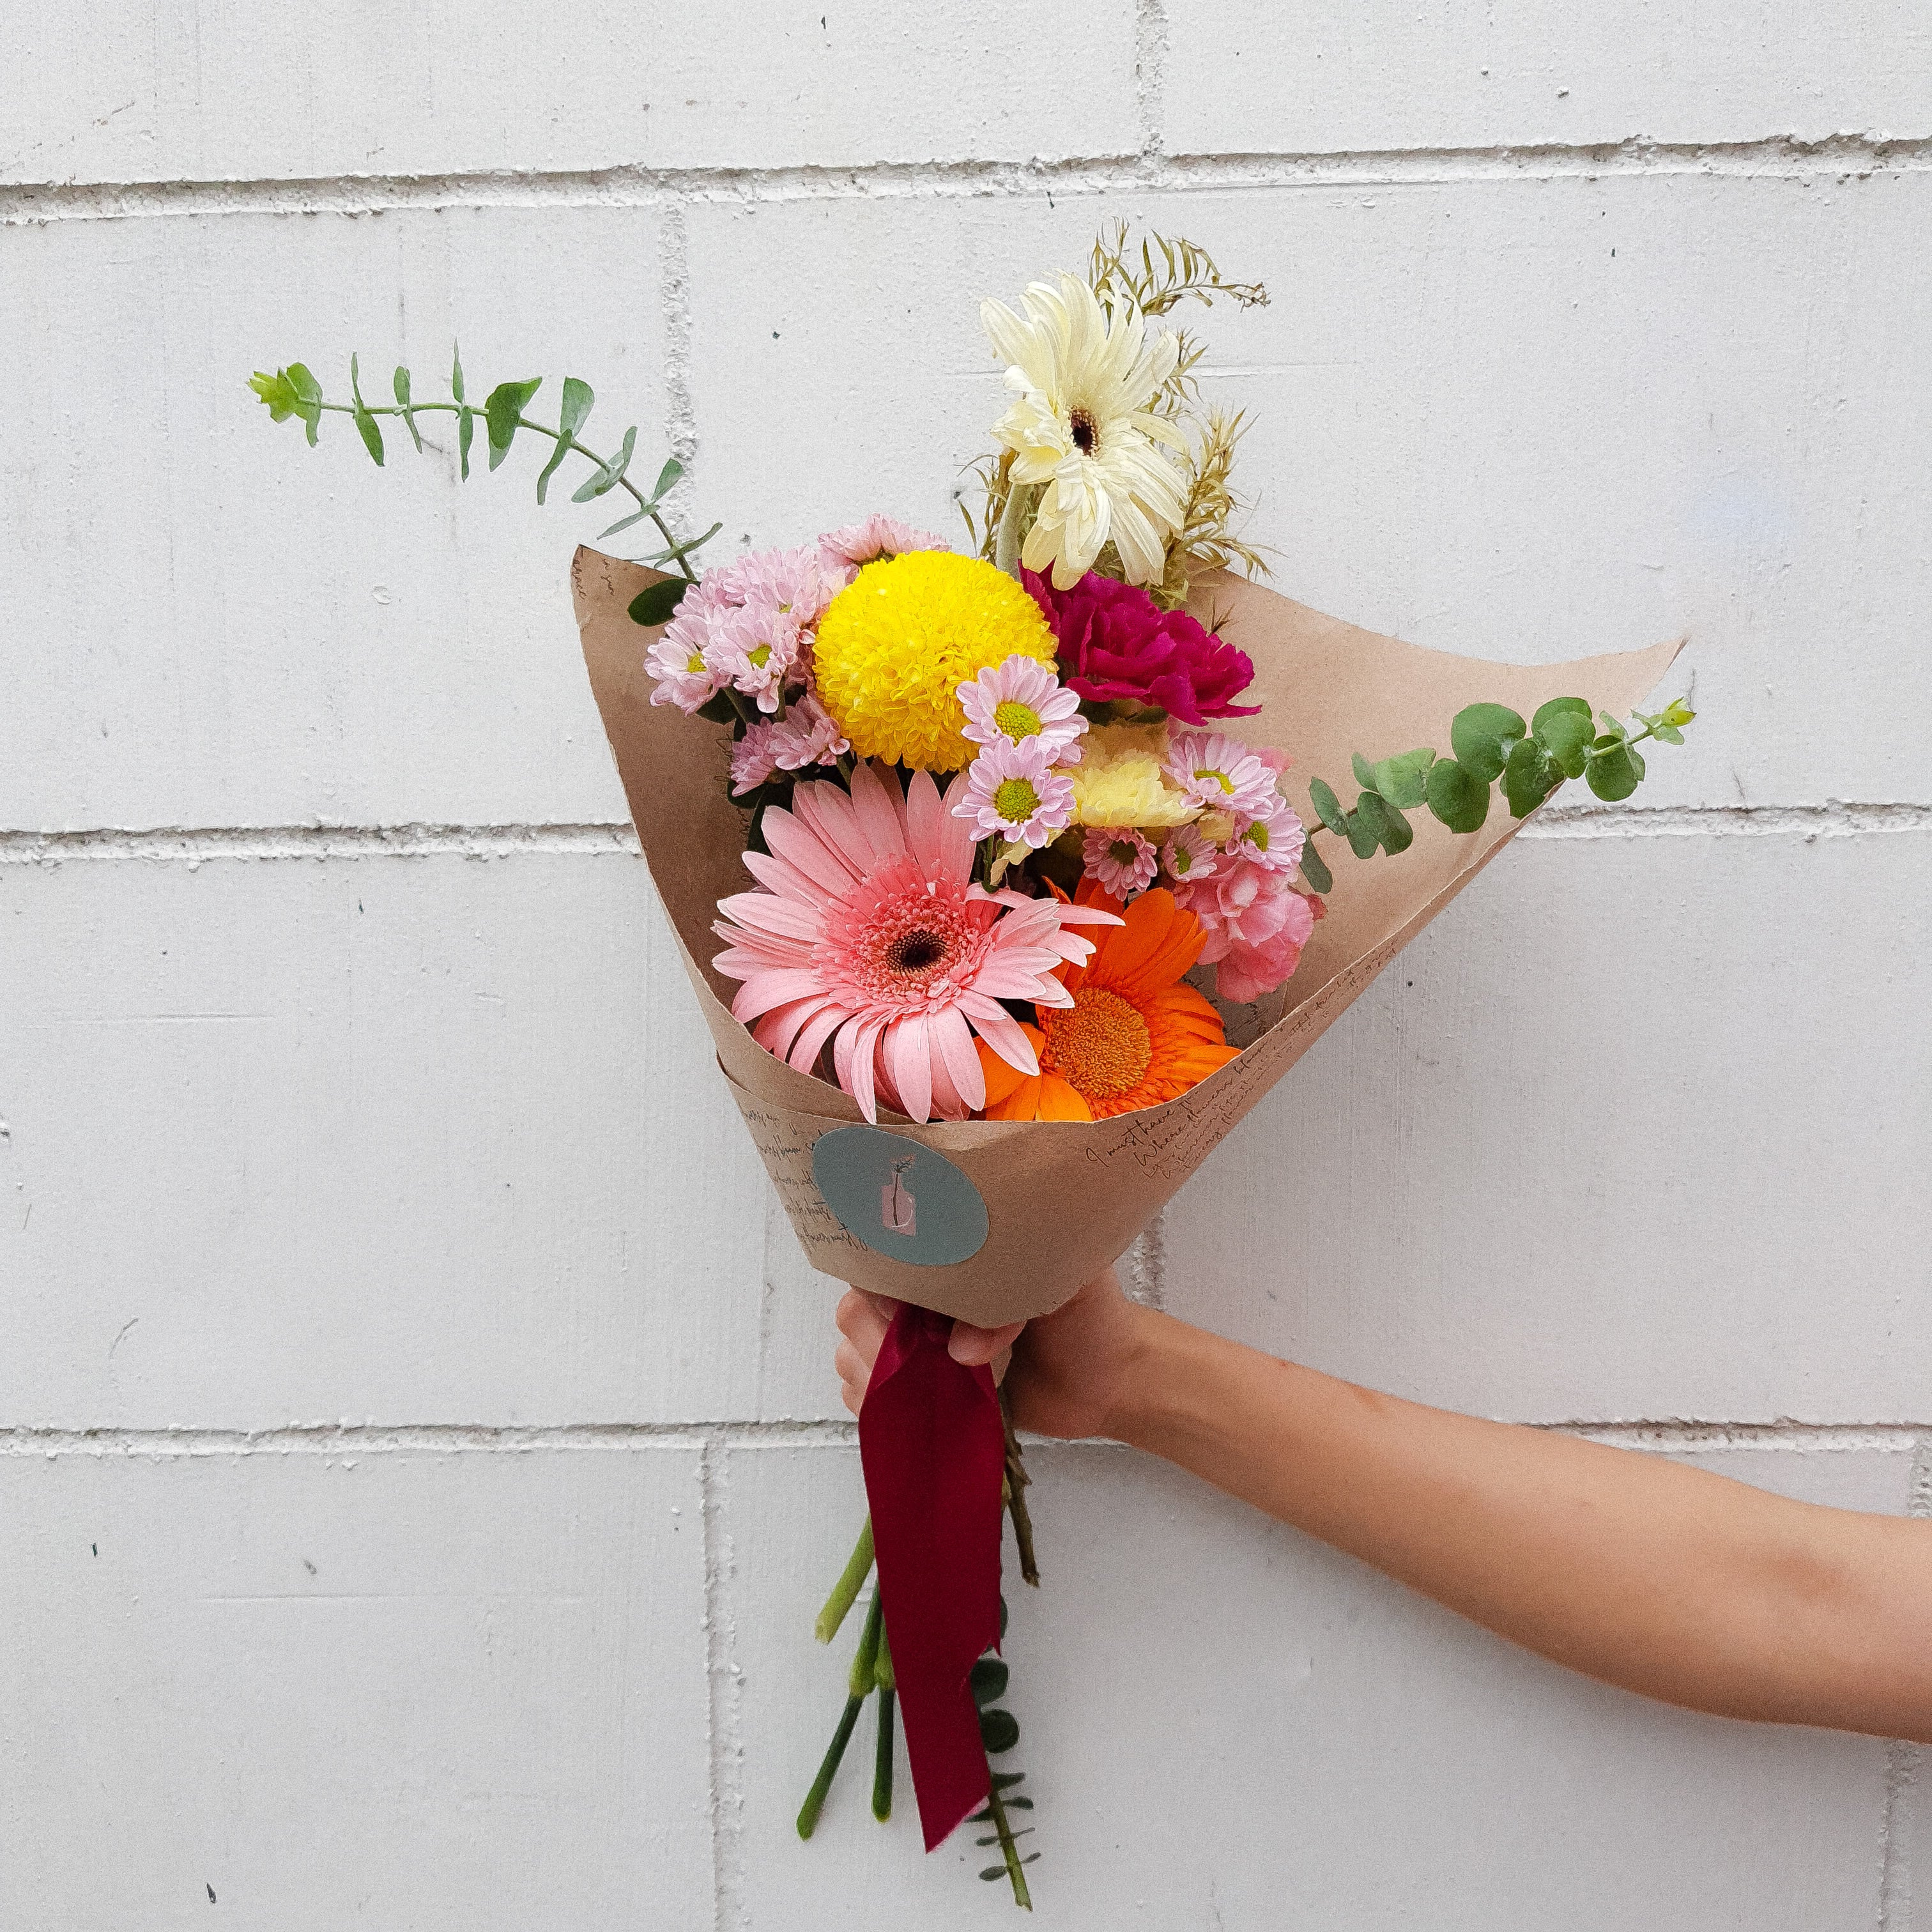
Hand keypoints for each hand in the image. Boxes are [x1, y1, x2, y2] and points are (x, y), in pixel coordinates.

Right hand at [833, 1265, 1152, 1440]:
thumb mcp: (1066, 1288)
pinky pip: (865, 1396)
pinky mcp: (920, 1391)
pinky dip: (877, 1405)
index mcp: (950, 1256)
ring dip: (875, 1376)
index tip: (900, 1312)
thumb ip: (1015, 1301)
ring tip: (927, 1388)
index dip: (877, 1285)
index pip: (879, 1257)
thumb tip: (961, 1351)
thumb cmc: (1090, 1318)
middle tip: (919, 1360)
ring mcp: (916, 1346)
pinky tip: (916, 1407)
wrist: (1109, 1381)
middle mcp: (922, 1296)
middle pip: (854, 1308)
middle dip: (874, 1338)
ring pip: (851, 1353)